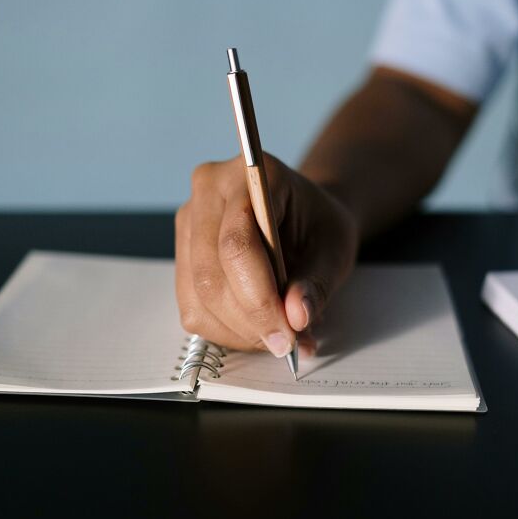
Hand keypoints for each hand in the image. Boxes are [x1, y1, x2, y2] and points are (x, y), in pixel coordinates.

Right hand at [175, 153, 357, 356]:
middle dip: (249, 320)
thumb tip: (296, 318)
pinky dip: (225, 329)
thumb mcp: (335, 250)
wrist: (304, 213)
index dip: (259, 298)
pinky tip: (255, 327)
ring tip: (276, 336)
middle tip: (285, 344)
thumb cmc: (319, 225)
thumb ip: (317, 283)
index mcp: (249, 174)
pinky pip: (192, 306)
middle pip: (210, 273)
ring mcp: (188, 220)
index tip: (288, 334)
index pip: (237, 244)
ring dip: (238, 329)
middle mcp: (208, 190)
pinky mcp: (181, 251)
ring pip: (197, 295)